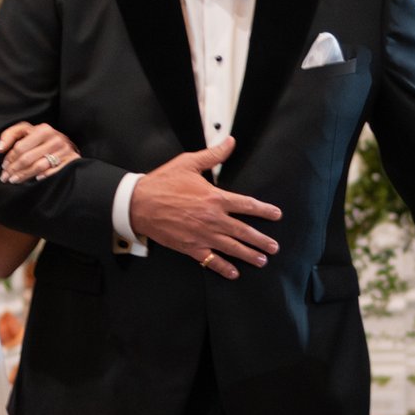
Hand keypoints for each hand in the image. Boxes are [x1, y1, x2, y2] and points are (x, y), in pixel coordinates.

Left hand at [0, 121, 79, 183]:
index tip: (3, 166)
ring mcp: (64, 150)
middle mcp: (55, 138)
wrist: (66, 144)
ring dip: (24, 175)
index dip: (9, 158)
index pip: (20, 147)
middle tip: (5, 178)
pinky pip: (54, 172)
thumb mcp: (27, 131)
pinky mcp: (71, 160)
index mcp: (42, 129)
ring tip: (14, 180)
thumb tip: (0, 149)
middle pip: (28, 158)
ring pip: (39, 167)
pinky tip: (36, 179)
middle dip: (14, 169)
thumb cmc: (41, 138)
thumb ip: (10, 135)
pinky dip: (44, 176)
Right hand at [128, 140, 281, 275]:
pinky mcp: (191, 247)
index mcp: (214, 198)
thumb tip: (230, 142)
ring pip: (232, 248)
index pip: (247, 205)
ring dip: (249, 255)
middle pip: (244, 231)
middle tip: (273, 246)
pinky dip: (223, 268)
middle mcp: (212, 219)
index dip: (264, 211)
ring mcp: (202, 235)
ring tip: (262, 260)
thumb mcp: (188, 163)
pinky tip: (234, 273)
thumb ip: (213, 155)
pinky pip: (211, 260)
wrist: (138, 204)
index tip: (276, 215)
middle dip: (262, 240)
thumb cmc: (162, 183)